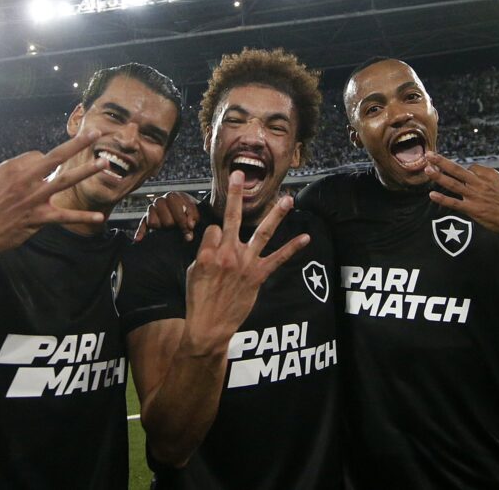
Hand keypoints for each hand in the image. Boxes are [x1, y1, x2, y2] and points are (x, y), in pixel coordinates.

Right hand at [0, 130, 108, 263]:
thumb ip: (17, 172)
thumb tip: (38, 165)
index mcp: (12, 167)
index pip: (40, 156)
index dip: (45, 163)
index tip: (43, 170)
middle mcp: (24, 179)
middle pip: (56, 157)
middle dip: (78, 144)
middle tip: (95, 134)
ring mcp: (33, 199)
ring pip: (65, 181)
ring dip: (86, 171)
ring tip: (103, 163)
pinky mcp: (38, 219)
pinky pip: (64, 216)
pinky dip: (82, 216)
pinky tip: (97, 216)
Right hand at [135, 191, 199, 241]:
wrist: (182, 209)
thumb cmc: (189, 210)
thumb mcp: (194, 211)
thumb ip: (193, 217)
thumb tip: (190, 226)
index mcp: (172, 196)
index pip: (176, 209)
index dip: (184, 220)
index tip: (190, 228)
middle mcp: (160, 200)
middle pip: (165, 219)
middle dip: (174, 225)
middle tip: (180, 229)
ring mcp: (152, 209)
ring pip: (153, 222)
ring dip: (162, 227)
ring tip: (169, 229)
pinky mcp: (146, 218)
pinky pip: (142, 225)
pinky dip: (140, 232)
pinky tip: (138, 239)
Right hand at [183, 171, 309, 353]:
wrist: (210, 325)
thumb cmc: (198, 298)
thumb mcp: (192, 271)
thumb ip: (206, 251)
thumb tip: (218, 238)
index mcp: (207, 252)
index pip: (214, 226)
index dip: (214, 234)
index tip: (213, 248)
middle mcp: (227, 253)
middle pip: (231, 217)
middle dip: (234, 194)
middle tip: (239, 174)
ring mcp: (246, 263)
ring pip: (262, 232)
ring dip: (276, 214)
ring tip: (288, 199)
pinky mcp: (259, 275)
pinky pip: (278, 259)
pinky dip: (293, 248)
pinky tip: (306, 238)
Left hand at [424, 152, 498, 242]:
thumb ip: (491, 179)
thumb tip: (479, 175)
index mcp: (491, 175)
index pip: (471, 168)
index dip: (465, 171)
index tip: (461, 174)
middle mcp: (481, 183)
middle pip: (457, 169)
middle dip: (441, 161)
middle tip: (429, 154)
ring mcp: (476, 196)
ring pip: (453, 183)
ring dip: (438, 176)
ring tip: (427, 169)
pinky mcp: (473, 210)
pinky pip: (454, 202)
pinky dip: (442, 198)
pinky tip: (432, 194)